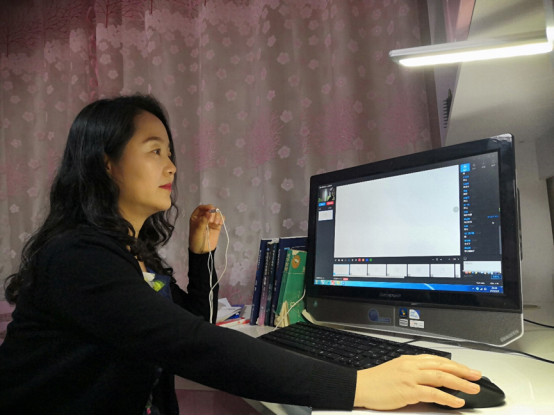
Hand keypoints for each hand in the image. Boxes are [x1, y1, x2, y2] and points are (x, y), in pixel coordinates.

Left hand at [189, 204, 224, 253]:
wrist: (202, 251)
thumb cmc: (196, 241)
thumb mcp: (197, 231)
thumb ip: (203, 221)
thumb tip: (209, 213)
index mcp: (196, 217)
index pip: (201, 208)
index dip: (206, 207)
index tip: (211, 209)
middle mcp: (204, 218)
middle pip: (210, 209)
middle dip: (212, 213)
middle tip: (211, 221)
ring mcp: (211, 221)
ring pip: (216, 213)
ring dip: (218, 216)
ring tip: (216, 224)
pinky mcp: (216, 226)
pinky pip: (221, 219)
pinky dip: (221, 219)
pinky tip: (220, 224)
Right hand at [354, 355, 481, 409]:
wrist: (359, 386)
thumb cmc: (376, 382)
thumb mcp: (396, 371)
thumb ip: (413, 373)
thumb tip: (430, 380)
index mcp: (409, 360)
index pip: (437, 359)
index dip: (455, 365)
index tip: (467, 370)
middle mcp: (411, 366)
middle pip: (442, 366)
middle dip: (462, 371)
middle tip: (477, 376)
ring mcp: (410, 377)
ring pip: (441, 377)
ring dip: (460, 383)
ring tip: (473, 389)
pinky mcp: (408, 390)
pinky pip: (433, 393)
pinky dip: (447, 397)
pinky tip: (457, 402)